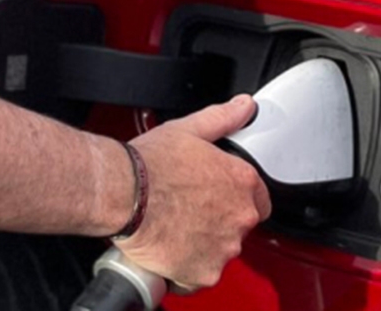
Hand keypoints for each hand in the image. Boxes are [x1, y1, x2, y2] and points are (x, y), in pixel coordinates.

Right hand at [113, 94, 270, 291]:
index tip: (215, 196)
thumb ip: (223, 118)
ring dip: (203, 243)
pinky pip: (201, 274)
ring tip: (174, 227)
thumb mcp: (188, 129)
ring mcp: (223, 247)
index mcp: (241, 182)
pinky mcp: (204, 271)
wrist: (121, 193)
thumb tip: (244, 106)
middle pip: (238, 225)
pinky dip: (187, 266)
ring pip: (220, 250)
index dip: (235, 197)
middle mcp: (239, 216)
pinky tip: (168, 248)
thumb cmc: (149, 163)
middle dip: (217, 220)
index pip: (259, 198)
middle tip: (187, 209)